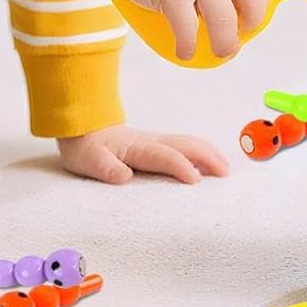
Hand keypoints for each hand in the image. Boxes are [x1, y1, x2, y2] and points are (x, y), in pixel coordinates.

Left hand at [56, 124, 227, 184]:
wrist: (80, 126)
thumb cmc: (85, 146)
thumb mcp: (87, 159)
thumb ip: (105, 167)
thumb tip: (124, 176)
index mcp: (136, 146)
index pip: (163, 156)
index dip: (180, 166)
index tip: (196, 180)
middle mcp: (150, 141)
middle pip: (184, 144)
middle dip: (206, 156)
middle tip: (226, 173)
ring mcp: (154, 141)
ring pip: (187, 142)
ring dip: (208, 152)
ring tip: (224, 167)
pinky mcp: (154, 144)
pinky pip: (182, 145)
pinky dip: (200, 151)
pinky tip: (207, 161)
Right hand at [108, 0, 270, 60]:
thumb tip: (236, 8)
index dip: (260, 7)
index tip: (250, 19)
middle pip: (253, 4)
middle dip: (249, 27)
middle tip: (237, 37)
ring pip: (225, 24)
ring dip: (224, 45)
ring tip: (217, 51)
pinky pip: (188, 32)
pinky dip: (188, 47)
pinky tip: (184, 50)